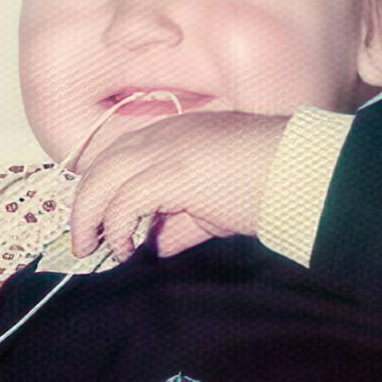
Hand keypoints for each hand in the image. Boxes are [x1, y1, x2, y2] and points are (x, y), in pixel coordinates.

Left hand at [68, 110, 288, 261]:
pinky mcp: (170, 174)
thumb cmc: (268, 183)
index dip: (103, 188)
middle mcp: (163, 135)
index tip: (98, 221)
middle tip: (84, 240)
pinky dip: (117, 227)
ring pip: (102, 180)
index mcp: (174, 133)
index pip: (120, 155)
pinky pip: (124, 202)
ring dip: (89, 217)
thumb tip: (155, 246)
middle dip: (85, 204)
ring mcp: (164, 150)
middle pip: (102, 165)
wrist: (298, 172)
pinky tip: (125, 248)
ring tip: (93, 247)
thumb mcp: (214, 205)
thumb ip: (180, 222)